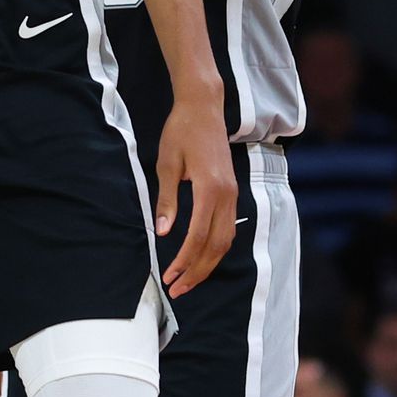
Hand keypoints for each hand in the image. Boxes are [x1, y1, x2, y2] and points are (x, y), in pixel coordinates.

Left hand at [154, 95, 235, 296]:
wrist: (204, 108)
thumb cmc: (181, 131)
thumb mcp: (167, 164)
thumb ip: (166, 200)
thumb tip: (164, 233)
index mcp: (209, 188)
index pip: (198, 236)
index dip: (184, 260)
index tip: (169, 276)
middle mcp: (226, 195)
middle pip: (216, 245)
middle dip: (197, 271)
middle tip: (177, 289)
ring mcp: (232, 194)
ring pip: (225, 241)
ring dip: (207, 264)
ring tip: (187, 281)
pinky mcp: (231, 192)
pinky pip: (227, 229)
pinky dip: (215, 248)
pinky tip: (201, 259)